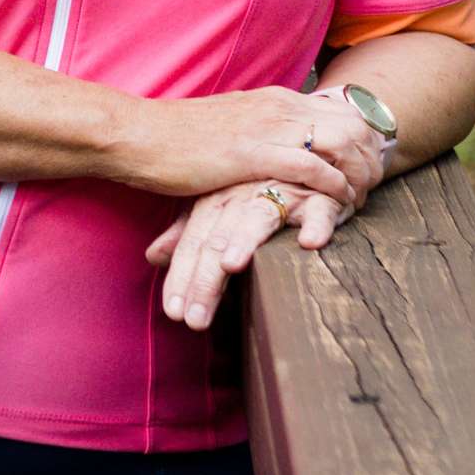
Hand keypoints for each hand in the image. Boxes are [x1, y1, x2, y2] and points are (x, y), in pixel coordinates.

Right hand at [121, 85, 385, 210]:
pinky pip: (313, 165)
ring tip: (362, 199)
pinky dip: (334, 185)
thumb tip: (271, 155)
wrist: (136, 134)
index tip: (367, 168)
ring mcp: (267, 127)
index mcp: (274, 99)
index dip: (363, 140)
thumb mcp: (226, 129)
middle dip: (372, 156)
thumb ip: (255, 135)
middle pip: (353, 122)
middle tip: (373, 187)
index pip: (340, 111)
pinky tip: (340, 202)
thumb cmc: (172, 139)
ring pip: (342, 141)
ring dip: (360, 172)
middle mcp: (278, 106)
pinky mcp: (253, 153)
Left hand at [146, 174, 361, 329]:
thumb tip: (153, 256)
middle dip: (205, 278)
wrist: (309, 155)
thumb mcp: (221, 206)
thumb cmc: (259, 187)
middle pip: (219, 237)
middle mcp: (244, 195)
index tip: (174, 312)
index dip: (182, 275)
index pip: (194, 241)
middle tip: (195, 319)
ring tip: (230, 266)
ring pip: (258, 219)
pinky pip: (320, 208)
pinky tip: (310, 243)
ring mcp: (282, 192)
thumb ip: (189, 232)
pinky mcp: (321, 195)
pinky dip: (317, 223)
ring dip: (245, 240)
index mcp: (217, 200)